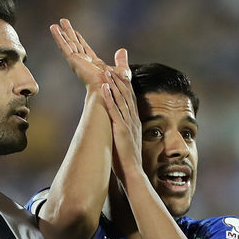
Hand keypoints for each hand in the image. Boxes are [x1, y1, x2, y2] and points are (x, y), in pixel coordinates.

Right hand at [50, 19, 128, 89]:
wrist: (108, 90)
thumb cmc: (116, 86)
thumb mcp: (122, 71)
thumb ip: (121, 61)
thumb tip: (122, 50)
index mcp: (93, 64)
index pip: (84, 48)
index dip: (79, 39)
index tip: (75, 31)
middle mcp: (84, 62)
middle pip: (74, 44)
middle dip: (69, 33)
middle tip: (63, 22)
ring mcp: (77, 61)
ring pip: (67, 44)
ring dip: (61, 34)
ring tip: (54, 25)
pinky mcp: (74, 61)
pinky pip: (65, 47)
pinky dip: (59, 38)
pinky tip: (54, 29)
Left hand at [99, 64, 142, 181]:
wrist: (133, 173)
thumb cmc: (127, 161)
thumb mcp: (126, 142)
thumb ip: (123, 132)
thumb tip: (117, 128)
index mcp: (134, 122)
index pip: (131, 99)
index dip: (126, 85)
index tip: (120, 73)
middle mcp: (133, 120)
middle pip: (127, 95)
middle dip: (120, 79)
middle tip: (112, 66)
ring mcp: (128, 124)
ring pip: (121, 99)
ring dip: (113, 84)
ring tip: (106, 70)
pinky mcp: (121, 130)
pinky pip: (114, 111)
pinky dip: (109, 98)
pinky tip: (103, 87)